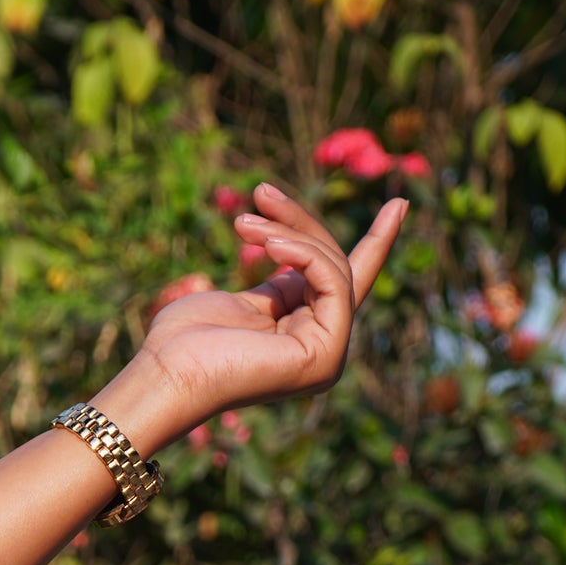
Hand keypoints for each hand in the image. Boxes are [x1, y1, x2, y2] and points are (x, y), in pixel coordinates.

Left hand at [134, 184, 406, 433]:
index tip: (399, 204)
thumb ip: (280, 286)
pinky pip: (331, 282)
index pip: (342, 284)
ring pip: (333, 268)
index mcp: (303, 339)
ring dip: (290, 232)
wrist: (166, 373)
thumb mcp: (242, 301)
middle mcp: (322, 351)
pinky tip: (268, 242)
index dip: (375, 244)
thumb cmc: (185, 340)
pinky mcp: (326, 355)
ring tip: (244, 222)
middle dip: (300, 222)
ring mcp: (328, 356)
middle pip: (334, 266)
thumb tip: (299, 254)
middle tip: (260, 191)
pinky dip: (303, 254)